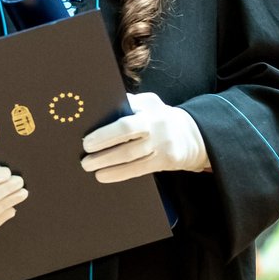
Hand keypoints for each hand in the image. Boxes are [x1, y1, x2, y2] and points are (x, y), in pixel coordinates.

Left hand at [80, 92, 208, 182]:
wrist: (193, 135)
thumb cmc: (159, 118)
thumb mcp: (148, 104)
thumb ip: (129, 104)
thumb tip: (99, 108)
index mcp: (149, 106)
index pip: (125, 116)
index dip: (105, 130)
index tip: (87, 140)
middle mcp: (156, 123)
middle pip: (126, 133)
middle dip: (103, 144)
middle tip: (85, 153)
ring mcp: (162, 142)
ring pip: (130, 154)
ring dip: (107, 162)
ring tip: (89, 166)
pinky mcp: (166, 160)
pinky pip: (139, 169)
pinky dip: (119, 173)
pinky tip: (104, 175)